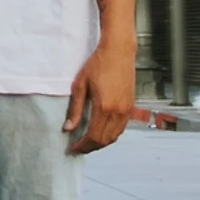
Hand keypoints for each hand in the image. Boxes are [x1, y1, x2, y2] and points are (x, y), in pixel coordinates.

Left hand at [64, 40, 134, 154]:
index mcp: (104, 107)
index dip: (81, 146)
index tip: (72, 148)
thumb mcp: (80, 85)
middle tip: (77, 148)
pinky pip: (121, 128)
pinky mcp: (130, 106)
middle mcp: (118, 111)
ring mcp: (126, 110)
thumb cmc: (98, 63)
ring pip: (114, 137)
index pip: (93, 137)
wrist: (118, 51)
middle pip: (104, 141)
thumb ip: (74, 109)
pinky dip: (110, 135)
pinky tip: (100, 132)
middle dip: (90, 148)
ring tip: (87, 142)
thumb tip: (68, 128)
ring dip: (100, 143)